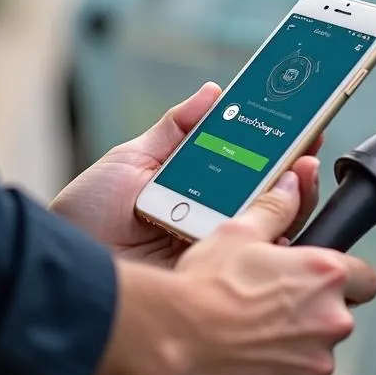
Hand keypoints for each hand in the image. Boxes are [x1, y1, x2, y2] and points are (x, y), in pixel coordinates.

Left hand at [50, 82, 321, 267]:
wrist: (63, 264)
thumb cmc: (87, 216)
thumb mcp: (132, 160)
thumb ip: (175, 128)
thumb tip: (213, 93)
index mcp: (200, 191)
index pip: (251, 165)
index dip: (279, 145)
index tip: (302, 120)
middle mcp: (215, 222)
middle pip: (273, 195)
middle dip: (300, 166)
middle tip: (311, 142)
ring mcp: (218, 252)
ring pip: (276, 226)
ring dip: (299, 197)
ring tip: (304, 170)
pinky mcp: (217, 281)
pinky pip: (260, 263)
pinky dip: (280, 242)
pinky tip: (287, 218)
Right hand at [91, 169, 375, 374]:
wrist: (167, 341)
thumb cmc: (200, 287)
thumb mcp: (238, 231)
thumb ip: (277, 208)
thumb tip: (293, 183)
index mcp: (324, 275)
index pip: (364, 279)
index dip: (344, 280)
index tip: (323, 284)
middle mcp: (329, 321)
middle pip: (336, 318)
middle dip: (311, 315)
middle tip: (269, 309)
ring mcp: (313, 366)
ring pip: (313, 357)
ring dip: (291, 350)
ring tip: (247, 337)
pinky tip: (241, 363)